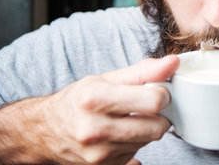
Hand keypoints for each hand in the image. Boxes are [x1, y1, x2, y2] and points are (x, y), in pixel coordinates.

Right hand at [0, 56, 178, 164]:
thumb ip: (143, 70)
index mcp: (95, 99)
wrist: (45, 131)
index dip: (163, 95)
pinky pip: (136, 155)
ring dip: (147, 129)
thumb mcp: (107, 78)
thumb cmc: (79, 100)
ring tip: (131, 119)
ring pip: (148, 142)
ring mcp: (98, 154)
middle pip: (156, 127)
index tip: (158, 91)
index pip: (153, 101)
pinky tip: (122, 133)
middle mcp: (94, 129)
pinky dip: (135, 144)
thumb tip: (172, 63)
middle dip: (160, 116)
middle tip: (150, 107)